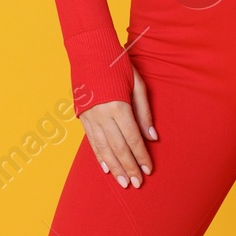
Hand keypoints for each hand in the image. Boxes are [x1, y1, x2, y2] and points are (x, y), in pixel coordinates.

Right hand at [80, 63, 155, 188]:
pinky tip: (106, 167)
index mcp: (118, 106)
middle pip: (118, 147)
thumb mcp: (137, 84)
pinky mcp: (82, 115)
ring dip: (114, 167)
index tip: (148, 170)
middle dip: (129, 167)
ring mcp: (90, 116)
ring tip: (122, 182)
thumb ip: (144, 112)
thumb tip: (153, 137)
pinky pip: (91, 141)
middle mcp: (102, 114)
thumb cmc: (117, 64)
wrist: (89, 50)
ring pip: (103, 148)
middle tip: (137, 184)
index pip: (133, 138)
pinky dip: (99, 156)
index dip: (141, 156)